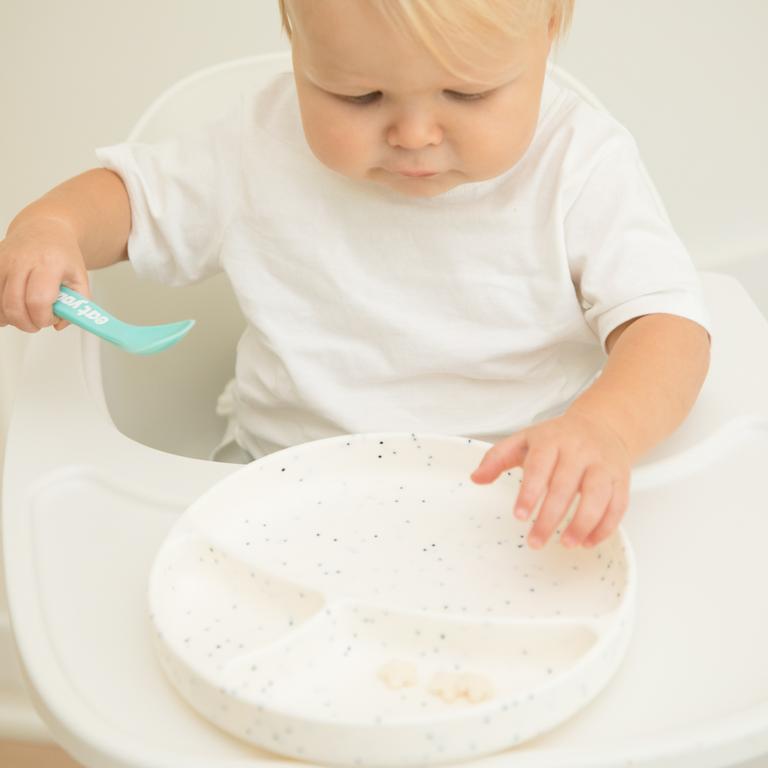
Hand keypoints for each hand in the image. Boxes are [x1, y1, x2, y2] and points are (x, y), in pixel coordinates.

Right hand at [0, 217, 89, 331]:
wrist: (44, 230)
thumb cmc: (62, 255)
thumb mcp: (81, 279)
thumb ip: (77, 305)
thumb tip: (59, 324)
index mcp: (49, 263)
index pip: (38, 300)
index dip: (43, 317)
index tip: (50, 319)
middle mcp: (22, 260)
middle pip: (14, 305)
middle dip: (26, 323)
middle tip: (36, 323)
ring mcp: (3, 261)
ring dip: (11, 318)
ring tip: (26, 314)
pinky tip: (10, 308)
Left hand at [470, 411, 630, 548]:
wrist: (601, 425)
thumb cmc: (557, 438)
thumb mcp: (523, 440)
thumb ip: (496, 458)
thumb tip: (476, 478)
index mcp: (551, 440)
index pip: (539, 467)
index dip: (530, 492)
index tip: (520, 516)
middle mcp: (579, 451)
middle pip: (566, 486)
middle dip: (550, 517)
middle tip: (535, 541)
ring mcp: (602, 465)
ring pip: (597, 496)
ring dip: (582, 523)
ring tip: (565, 544)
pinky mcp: (621, 478)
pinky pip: (618, 504)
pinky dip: (605, 526)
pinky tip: (588, 541)